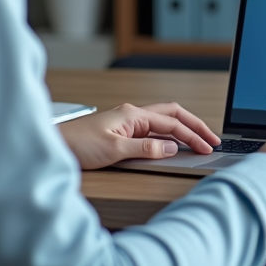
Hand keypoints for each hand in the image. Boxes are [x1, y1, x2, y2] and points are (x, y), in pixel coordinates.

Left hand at [57, 102, 220, 169]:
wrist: (52, 147)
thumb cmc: (77, 145)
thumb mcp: (114, 150)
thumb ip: (145, 148)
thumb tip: (171, 148)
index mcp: (133, 115)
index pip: (172, 123)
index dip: (192, 135)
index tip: (207, 147)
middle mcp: (132, 115)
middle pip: (173, 115)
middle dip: (195, 126)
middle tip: (212, 139)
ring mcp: (127, 124)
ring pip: (163, 122)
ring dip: (183, 130)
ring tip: (200, 141)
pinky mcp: (122, 133)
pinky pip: (153, 132)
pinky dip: (169, 137)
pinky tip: (174, 146)